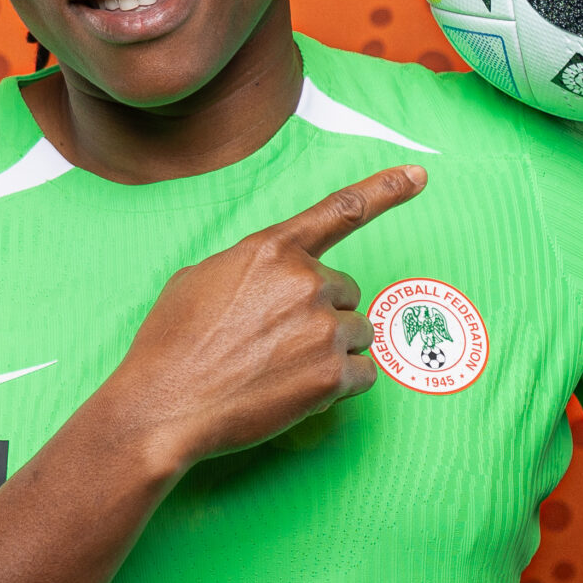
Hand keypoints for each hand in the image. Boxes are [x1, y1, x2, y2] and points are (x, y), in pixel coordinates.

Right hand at [105, 165, 427, 467]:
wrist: (163, 406)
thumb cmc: (171, 344)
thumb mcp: (199, 278)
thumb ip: (251, 266)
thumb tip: (271, 277)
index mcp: (272, 250)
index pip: (340, 210)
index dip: (386, 189)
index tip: (420, 176)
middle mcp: (306, 282)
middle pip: (347, 292)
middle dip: (323, 314)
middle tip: (278, 342)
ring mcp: (323, 329)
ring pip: (357, 334)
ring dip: (331, 350)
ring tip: (281, 369)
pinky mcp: (332, 376)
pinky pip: (363, 375)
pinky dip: (338, 386)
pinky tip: (297, 392)